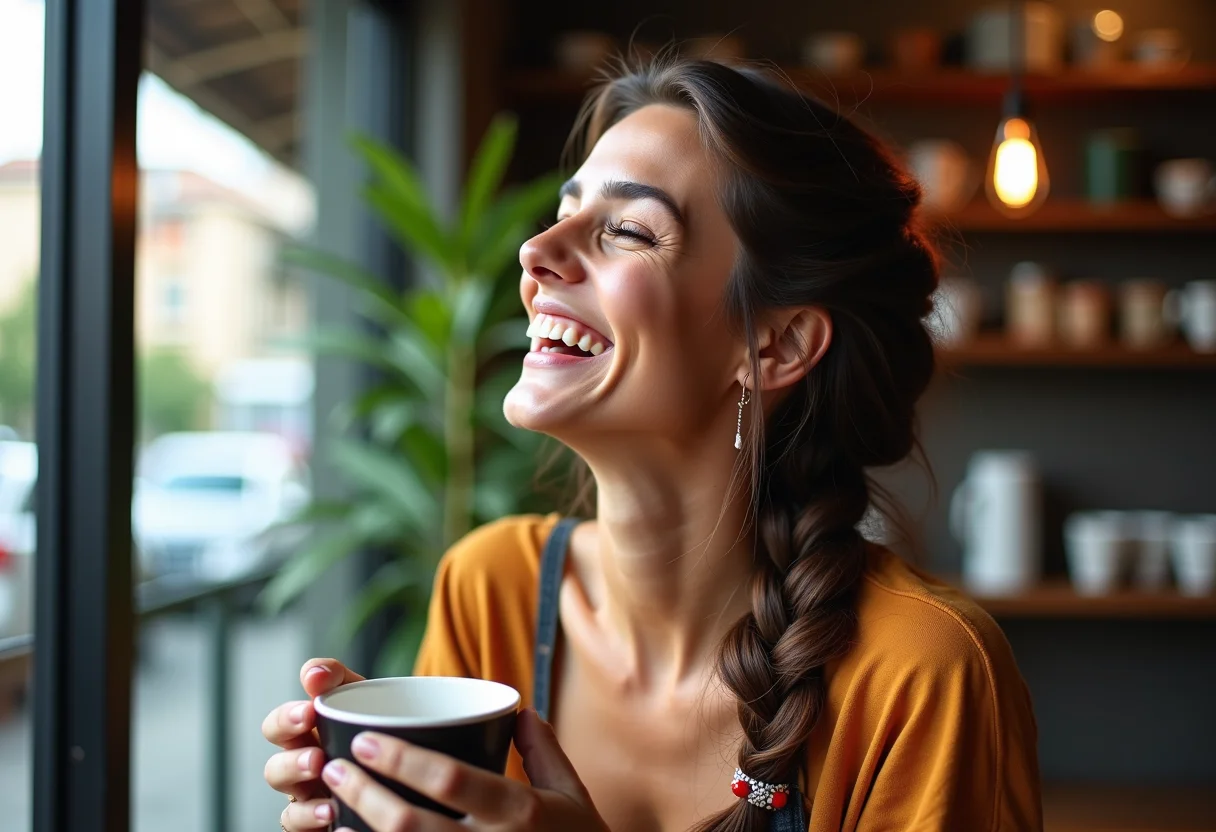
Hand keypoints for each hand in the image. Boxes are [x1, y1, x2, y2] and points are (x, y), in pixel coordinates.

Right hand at [262, 658, 365, 830]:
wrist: (415, 766)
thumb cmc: (379, 724)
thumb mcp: (362, 695)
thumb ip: (337, 677)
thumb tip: (313, 674)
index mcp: (305, 736)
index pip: (277, 727)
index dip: (286, 720)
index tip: (310, 712)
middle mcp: (304, 771)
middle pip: (275, 772)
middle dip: (291, 765)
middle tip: (317, 758)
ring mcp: (314, 802)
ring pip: (289, 809)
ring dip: (307, 807)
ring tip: (329, 798)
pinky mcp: (325, 826)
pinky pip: (305, 831)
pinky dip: (315, 825)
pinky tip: (334, 816)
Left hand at [320, 706, 608, 831]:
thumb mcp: (571, 794)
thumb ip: (544, 749)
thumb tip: (516, 710)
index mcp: (521, 812)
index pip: (449, 780)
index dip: (401, 760)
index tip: (364, 739)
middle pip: (410, 823)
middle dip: (365, 792)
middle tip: (334, 766)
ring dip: (360, 828)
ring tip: (333, 801)